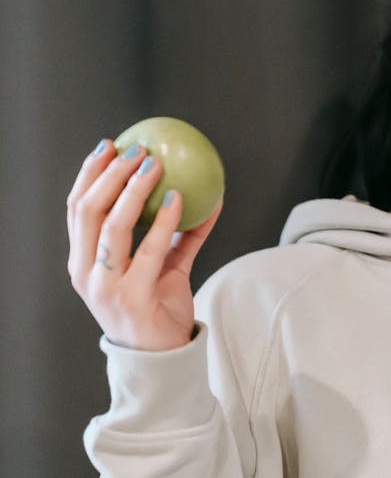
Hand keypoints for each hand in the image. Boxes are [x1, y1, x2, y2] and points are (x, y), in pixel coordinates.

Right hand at [66, 139, 221, 350]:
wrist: (162, 356)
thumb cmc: (158, 305)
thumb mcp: (162, 265)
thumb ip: (176, 233)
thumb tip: (203, 193)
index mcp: (82, 262)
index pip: (76, 209)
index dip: (88, 175)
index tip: (108, 146)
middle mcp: (86, 272)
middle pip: (88, 211)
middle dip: (109, 174)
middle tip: (137, 149)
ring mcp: (105, 285)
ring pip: (113, 226)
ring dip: (135, 190)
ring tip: (155, 165)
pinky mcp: (131, 295)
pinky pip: (150, 248)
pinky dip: (165, 219)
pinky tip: (179, 197)